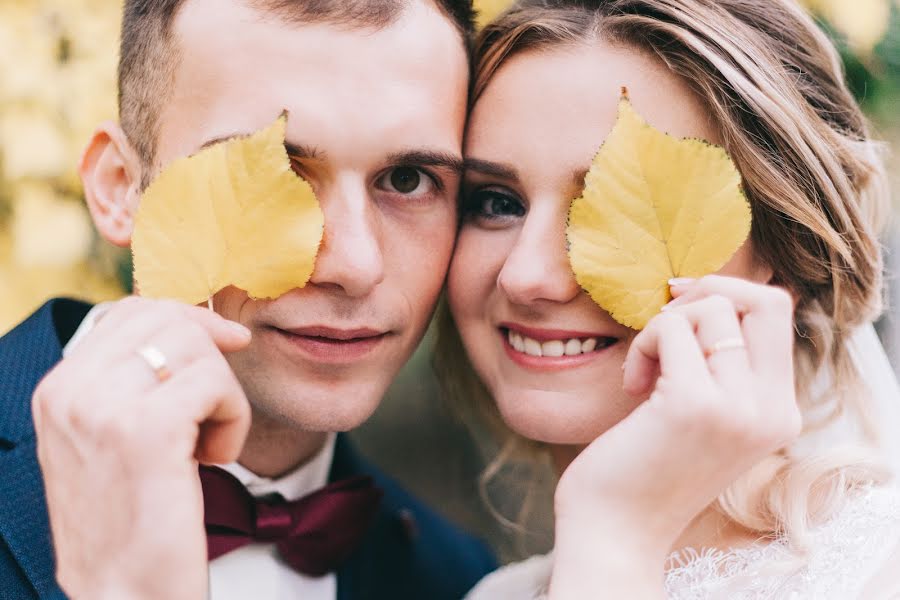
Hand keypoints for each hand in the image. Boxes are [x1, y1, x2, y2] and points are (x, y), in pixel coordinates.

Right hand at [32, 297, 251, 599]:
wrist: (126, 596)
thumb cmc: (135, 520)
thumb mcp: (115, 438)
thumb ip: (133, 380)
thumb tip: (198, 321)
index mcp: (57, 389)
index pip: (130, 311)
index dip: (189, 318)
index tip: (227, 341)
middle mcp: (69, 391)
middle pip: (167, 319)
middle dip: (212, 357)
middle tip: (216, 411)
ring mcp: (102, 408)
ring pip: (196, 345)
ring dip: (224, 395)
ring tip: (209, 446)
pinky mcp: (147, 430)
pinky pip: (216, 383)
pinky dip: (234, 418)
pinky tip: (215, 459)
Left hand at [550, 276, 800, 598]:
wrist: (618, 530)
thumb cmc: (647, 466)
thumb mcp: (705, 415)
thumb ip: (723, 367)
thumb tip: (702, 292)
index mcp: (780, 412)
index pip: (778, 315)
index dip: (728, 296)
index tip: (682, 312)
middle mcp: (772, 411)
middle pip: (764, 300)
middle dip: (706, 294)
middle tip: (665, 328)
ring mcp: (738, 409)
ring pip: (711, 309)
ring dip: (664, 327)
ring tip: (645, 372)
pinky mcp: (695, 405)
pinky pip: (672, 329)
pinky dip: (644, 344)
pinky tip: (632, 385)